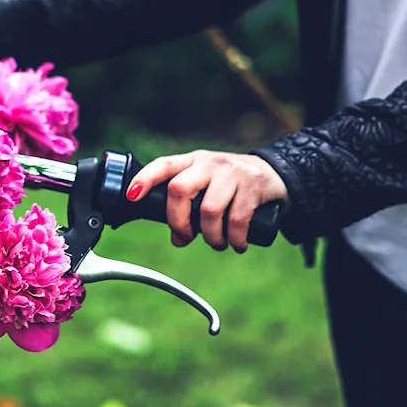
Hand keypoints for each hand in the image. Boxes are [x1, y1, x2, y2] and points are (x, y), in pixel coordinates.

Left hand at [127, 150, 287, 253]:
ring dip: (210, 236)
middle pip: (180, 189)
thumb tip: (177, 239)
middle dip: (177, 221)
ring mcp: (231, 172)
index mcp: (192, 161)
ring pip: (209, 209)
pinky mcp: (252, 186)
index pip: (163, 165)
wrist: (274, 173)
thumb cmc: (230, 183)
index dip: (145, 179)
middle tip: (185, 236)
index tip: (132, 196)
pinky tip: (236, 244)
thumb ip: (188, 207)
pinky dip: (234, 239)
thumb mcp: (206, 185)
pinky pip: (237, 219)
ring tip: (217, 243)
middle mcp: (209, 163)